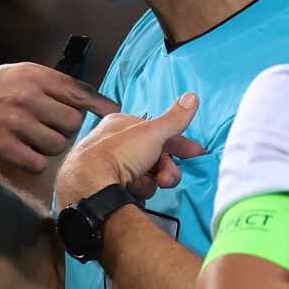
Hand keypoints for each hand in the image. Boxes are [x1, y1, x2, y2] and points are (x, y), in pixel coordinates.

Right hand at [0, 64, 113, 174]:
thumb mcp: (14, 76)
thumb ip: (49, 85)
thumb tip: (90, 99)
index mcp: (30, 75)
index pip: (77, 91)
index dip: (99, 103)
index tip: (113, 110)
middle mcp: (24, 96)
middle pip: (72, 122)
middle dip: (63, 129)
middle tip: (44, 128)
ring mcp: (14, 123)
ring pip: (58, 145)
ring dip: (48, 148)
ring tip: (28, 139)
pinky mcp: (3, 148)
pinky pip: (39, 163)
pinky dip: (33, 162)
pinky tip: (18, 153)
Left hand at [51, 92, 202, 210]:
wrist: (90, 188)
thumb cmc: (118, 154)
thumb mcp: (152, 133)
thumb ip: (174, 119)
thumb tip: (192, 96)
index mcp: (121, 125)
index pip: (157, 132)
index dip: (180, 144)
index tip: (198, 155)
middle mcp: (113, 143)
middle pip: (153, 156)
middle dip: (166, 169)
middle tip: (167, 180)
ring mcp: (110, 166)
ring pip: (146, 174)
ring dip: (151, 182)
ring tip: (143, 186)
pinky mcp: (108, 186)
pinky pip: (134, 188)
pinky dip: (137, 191)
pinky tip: (131, 192)